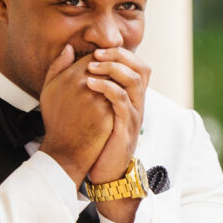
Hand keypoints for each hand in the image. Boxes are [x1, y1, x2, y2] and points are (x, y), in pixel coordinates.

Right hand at [39, 46, 113, 184]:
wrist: (65, 150)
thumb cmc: (56, 120)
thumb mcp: (48, 90)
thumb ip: (57, 66)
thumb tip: (69, 47)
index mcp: (69, 76)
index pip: (92, 58)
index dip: (98, 63)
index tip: (100, 71)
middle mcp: (83, 84)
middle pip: (106, 67)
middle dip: (109, 72)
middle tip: (111, 80)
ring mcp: (97, 98)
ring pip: (115, 81)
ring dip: (117, 83)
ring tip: (114, 92)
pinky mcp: (107, 112)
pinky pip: (120, 96)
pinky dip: (120, 97)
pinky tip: (118, 102)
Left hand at [85, 49, 149, 222]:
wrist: (104, 172)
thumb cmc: (98, 139)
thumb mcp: (97, 109)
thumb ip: (94, 86)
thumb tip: (81, 59)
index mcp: (132, 98)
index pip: (139, 66)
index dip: (122, 54)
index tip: (99, 50)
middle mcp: (138, 104)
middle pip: (141, 69)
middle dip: (119, 57)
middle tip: (96, 54)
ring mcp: (134, 116)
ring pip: (134, 82)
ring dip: (113, 69)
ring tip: (90, 66)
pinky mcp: (126, 128)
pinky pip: (122, 102)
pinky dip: (107, 88)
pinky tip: (89, 83)